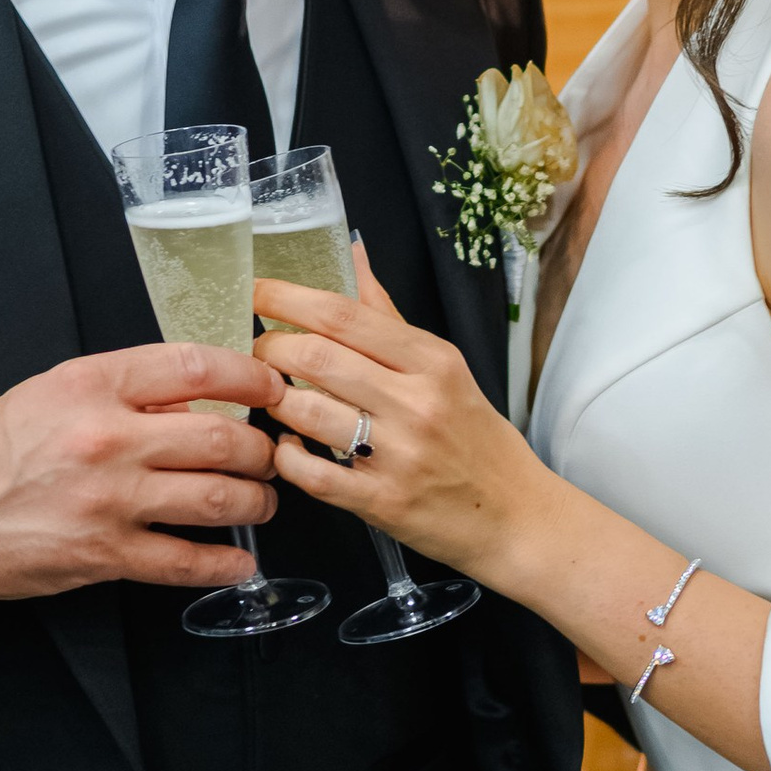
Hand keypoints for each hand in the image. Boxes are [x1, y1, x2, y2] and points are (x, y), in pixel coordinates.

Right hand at [0, 342, 284, 605]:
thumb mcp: (50, 391)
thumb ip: (122, 389)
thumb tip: (194, 398)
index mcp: (92, 384)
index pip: (197, 368)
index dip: (250, 377)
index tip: (270, 386)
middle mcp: (107, 438)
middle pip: (221, 439)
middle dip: (259, 450)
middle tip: (267, 454)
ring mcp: (109, 501)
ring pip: (218, 499)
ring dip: (255, 502)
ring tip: (260, 501)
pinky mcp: (105, 555)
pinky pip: (186, 562)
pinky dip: (224, 564)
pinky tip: (239, 560)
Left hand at [254, 262, 542, 582]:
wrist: (514, 514)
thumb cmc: (475, 438)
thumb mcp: (445, 368)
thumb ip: (389, 316)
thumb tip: (352, 256)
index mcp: (432, 361)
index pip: (344, 316)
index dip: (287, 298)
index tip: (256, 291)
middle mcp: (416, 402)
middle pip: (317, 356)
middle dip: (270, 348)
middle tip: (257, 349)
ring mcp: (399, 454)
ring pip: (306, 412)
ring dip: (274, 400)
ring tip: (272, 396)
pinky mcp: (382, 502)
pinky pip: (311, 473)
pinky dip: (286, 456)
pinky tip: (287, 446)